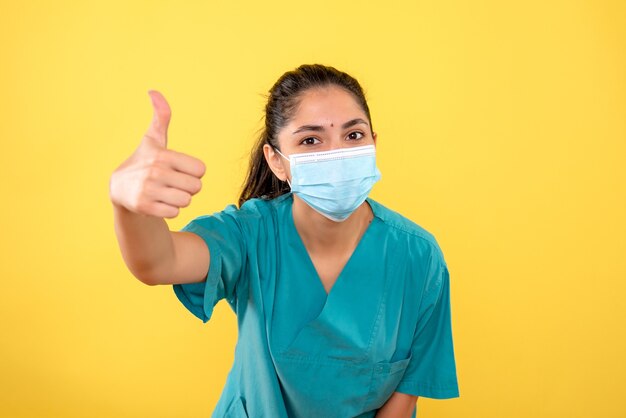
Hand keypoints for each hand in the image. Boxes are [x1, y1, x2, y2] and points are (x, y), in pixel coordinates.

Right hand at [109, 90, 205, 217]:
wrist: (119, 189)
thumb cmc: (143, 161)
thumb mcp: (153, 139)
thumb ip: (160, 116)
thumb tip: (153, 91)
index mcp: (163, 155)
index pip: (201, 170)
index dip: (193, 172)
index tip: (178, 170)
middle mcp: (156, 172)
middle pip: (196, 187)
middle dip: (187, 187)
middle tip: (171, 183)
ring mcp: (149, 190)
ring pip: (186, 201)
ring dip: (179, 199)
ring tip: (165, 192)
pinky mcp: (145, 207)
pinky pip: (175, 212)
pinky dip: (169, 210)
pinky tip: (158, 202)